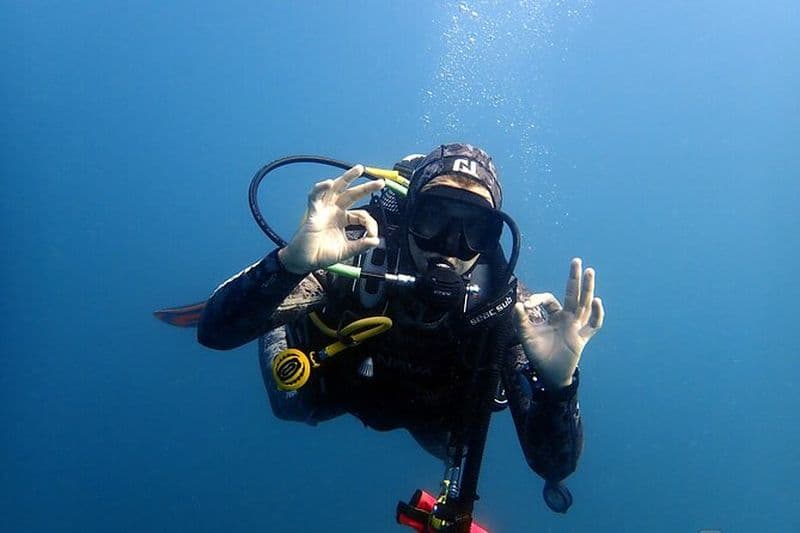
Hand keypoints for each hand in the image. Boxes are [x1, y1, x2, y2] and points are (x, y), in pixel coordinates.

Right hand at [278, 165, 384, 273]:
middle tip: (381, 182)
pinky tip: (329, 182)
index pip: (362, 215)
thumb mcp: (347, 250)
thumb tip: (376, 241)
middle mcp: (335, 211)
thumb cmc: (322, 254)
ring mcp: (324, 210)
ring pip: (336, 188)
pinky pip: (315, 196)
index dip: (370, 223)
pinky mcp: (313, 212)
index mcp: (344, 220)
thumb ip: (361, 245)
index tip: (373, 235)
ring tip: (359, 169)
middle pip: (352, 194)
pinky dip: (320, 188)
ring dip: (347, 177)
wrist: (305, 261)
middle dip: (366, 187)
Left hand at [513, 258, 604, 387]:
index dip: (539, 298)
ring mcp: (576, 327)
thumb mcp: (526, 335)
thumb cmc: (539, 354)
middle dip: (574, 278)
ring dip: (587, 288)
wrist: (549, 374)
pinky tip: (596, 302)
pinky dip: (596, 314)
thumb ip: (520, 320)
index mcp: (554, 315)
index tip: (528, 304)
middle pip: (573, 294)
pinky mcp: (582, 338)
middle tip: (576, 261)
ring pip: (584, 304)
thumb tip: (518, 304)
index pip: (550, 299)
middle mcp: (567, 318)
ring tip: (589, 271)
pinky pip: (593, 325)